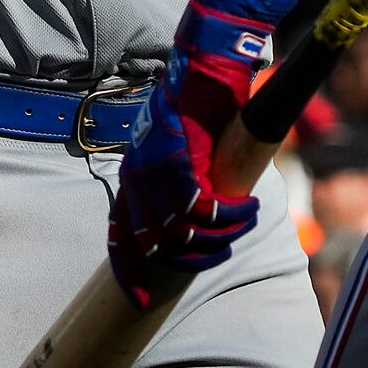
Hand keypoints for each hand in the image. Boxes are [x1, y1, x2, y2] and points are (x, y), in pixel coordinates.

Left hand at [106, 1, 268, 308]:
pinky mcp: (180, 163)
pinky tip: (247, 208)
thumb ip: (179, 176)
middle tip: (220, 252)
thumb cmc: (195, 102)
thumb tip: (195, 209)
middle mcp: (136, 177)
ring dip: (219, 235)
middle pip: (156, 243)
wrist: (202, 66)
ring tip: (244, 222)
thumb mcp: (176, 144)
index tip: (139, 301)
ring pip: (184, 231)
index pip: (120, 234)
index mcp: (131, 175)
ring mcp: (155, 172)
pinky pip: (205, 209)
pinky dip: (229, 215)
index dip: (129, 271)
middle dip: (191, 257)